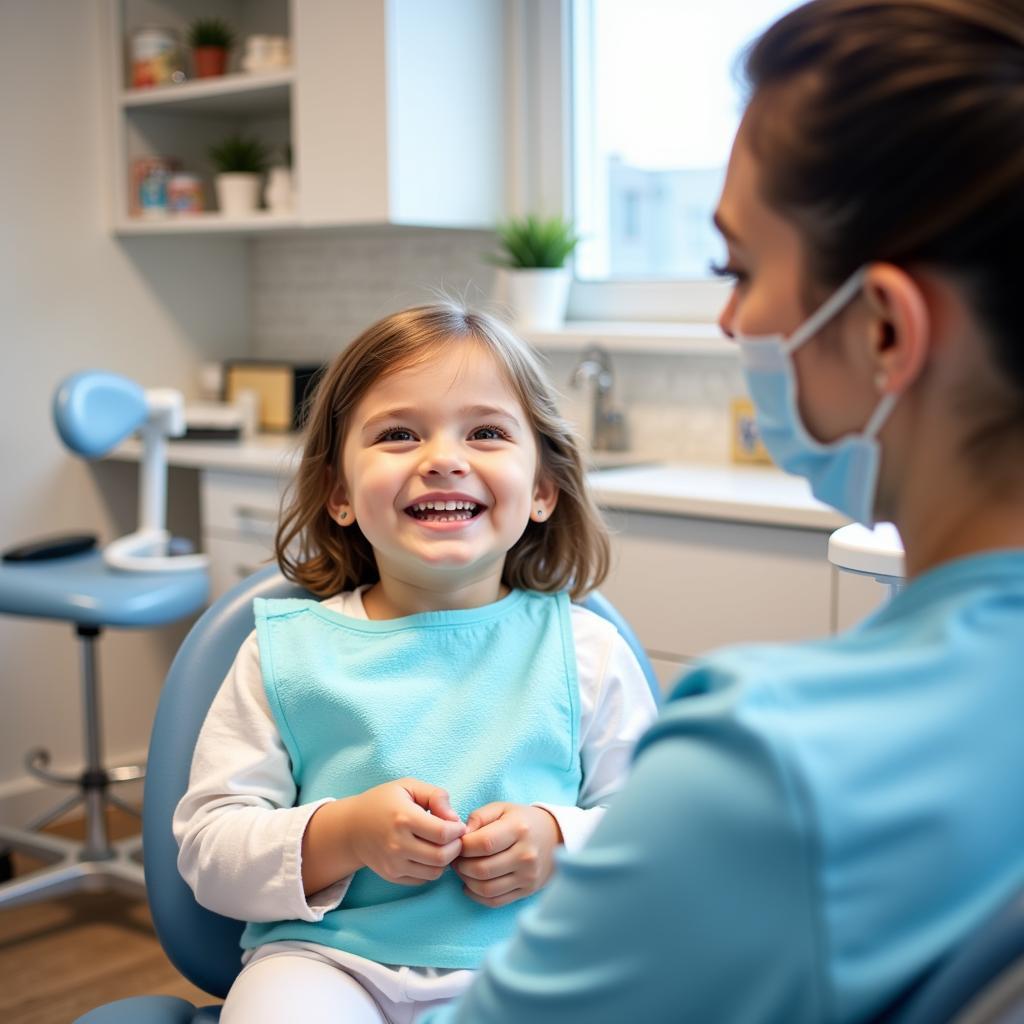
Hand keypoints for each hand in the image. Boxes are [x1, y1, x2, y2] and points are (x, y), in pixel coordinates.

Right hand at [302, 778, 464, 892]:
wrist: (351, 828)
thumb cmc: (384, 802)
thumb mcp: (408, 786)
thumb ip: (435, 796)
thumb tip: (454, 818)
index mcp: (403, 818)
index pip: (443, 833)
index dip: (457, 830)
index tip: (457, 824)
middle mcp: (397, 844)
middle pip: (442, 856)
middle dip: (456, 847)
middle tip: (454, 837)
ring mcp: (393, 863)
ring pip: (435, 872)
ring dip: (446, 860)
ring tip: (442, 846)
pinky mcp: (392, 875)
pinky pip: (423, 879)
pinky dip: (432, 869)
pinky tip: (428, 854)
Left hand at [453, 802, 561, 907]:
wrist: (553, 837)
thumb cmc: (521, 820)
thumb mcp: (502, 809)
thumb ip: (479, 817)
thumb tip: (461, 835)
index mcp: (519, 829)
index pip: (483, 843)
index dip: (463, 846)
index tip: (457, 843)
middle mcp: (526, 855)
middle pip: (482, 869)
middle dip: (461, 865)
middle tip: (456, 858)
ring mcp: (528, 876)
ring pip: (486, 888)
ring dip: (466, 881)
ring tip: (463, 870)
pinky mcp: (527, 891)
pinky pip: (495, 901)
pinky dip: (476, 895)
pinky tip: (471, 884)